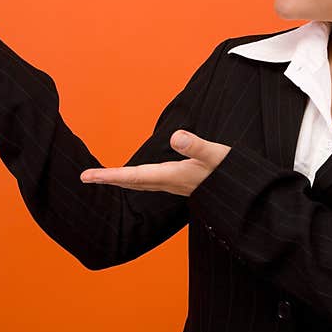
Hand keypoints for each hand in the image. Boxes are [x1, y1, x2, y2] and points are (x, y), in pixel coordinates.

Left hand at [80, 130, 230, 195]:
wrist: (245, 195)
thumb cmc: (231, 174)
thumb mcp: (216, 155)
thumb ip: (197, 146)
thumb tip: (176, 137)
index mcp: (171, 176)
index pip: (132, 176)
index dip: (108, 176)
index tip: (86, 177)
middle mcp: (169, 183)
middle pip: (132, 182)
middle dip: (109, 180)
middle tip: (86, 177)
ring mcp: (176, 184)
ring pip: (140, 184)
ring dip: (121, 180)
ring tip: (105, 177)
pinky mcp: (182, 182)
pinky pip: (151, 182)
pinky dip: (138, 179)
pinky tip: (139, 177)